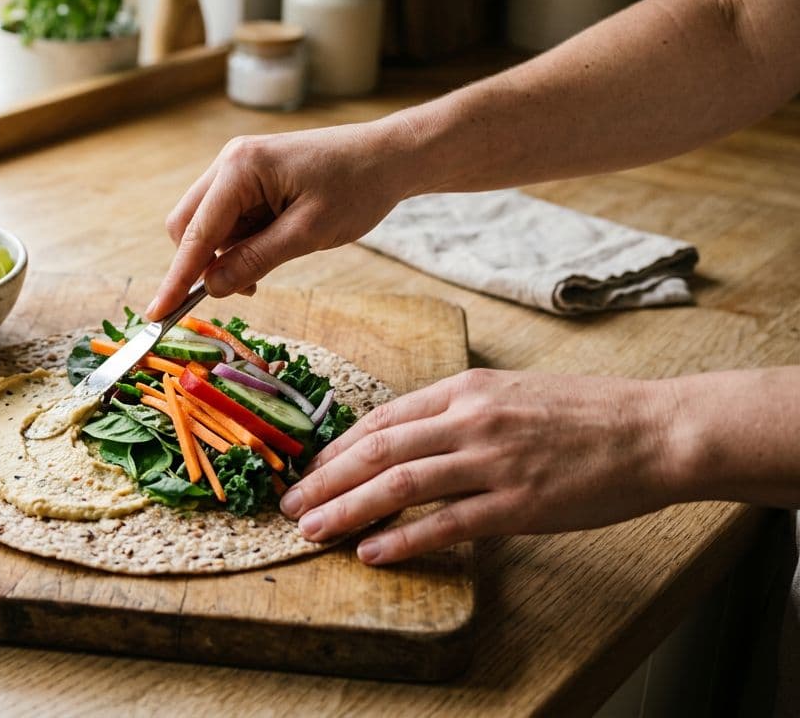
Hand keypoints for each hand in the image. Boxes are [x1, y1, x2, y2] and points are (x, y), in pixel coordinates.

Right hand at [145, 123, 410, 320]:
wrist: (388, 157)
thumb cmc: (356, 188)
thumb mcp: (307, 233)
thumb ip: (255, 260)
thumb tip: (211, 288)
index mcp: (241, 168)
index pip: (196, 234)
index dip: (176, 279)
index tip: (157, 314)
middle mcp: (229, 162)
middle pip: (188, 226)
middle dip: (204, 264)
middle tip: (247, 289)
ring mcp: (237, 167)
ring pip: (206, 225)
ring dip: (227, 254)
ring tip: (273, 262)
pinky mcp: (249, 177)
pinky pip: (227, 219)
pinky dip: (240, 243)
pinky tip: (272, 247)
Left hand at [279, 369, 686, 564]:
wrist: (654, 431)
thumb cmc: (586, 413)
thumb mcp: (512, 391)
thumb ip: (459, 409)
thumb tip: (410, 434)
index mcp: (465, 389)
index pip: (382, 418)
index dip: (336, 447)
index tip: (308, 468)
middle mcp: (471, 419)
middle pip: (377, 450)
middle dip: (323, 479)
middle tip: (287, 504)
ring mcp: (493, 461)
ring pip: (399, 485)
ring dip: (347, 509)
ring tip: (312, 530)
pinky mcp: (518, 504)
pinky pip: (446, 525)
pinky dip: (402, 540)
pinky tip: (371, 553)